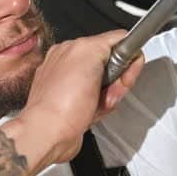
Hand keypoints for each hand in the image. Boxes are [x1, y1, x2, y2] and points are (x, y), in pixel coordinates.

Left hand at [12, 31, 145, 171]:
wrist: (48, 136)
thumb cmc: (63, 103)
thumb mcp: (89, 55)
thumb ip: (108, 41)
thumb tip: (123, 39)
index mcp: (74, 48)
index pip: (115, 42)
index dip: (127, 58)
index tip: (125, 74)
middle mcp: (70, 64)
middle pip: (113, 65)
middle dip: (117, 81)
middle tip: (110, 92)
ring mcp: (70, 86)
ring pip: (107, 85)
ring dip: (109, 97)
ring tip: (98, 106)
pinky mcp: (72, 105)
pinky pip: (98, 102)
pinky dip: (100, 108)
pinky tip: (91, 113)